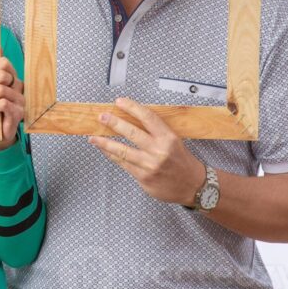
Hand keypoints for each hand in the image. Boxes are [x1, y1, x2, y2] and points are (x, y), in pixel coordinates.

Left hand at [88, 97, 205, 204]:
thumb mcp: (175, 141)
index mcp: (168, 138)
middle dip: (114, 123)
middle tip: (102, 116)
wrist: (194, 187)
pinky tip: (105, 150)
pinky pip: (123, 164)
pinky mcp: (143, 178)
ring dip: (105, 143)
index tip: (119, 102)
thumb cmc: (183, 162)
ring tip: (93, 138)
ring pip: (122, 150)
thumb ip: (156, 132)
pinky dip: (112, 156)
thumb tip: (131, 119)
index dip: (132, 107)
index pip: (147, 117)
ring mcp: (150, 165)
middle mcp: (159, 151)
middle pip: (131, 132)